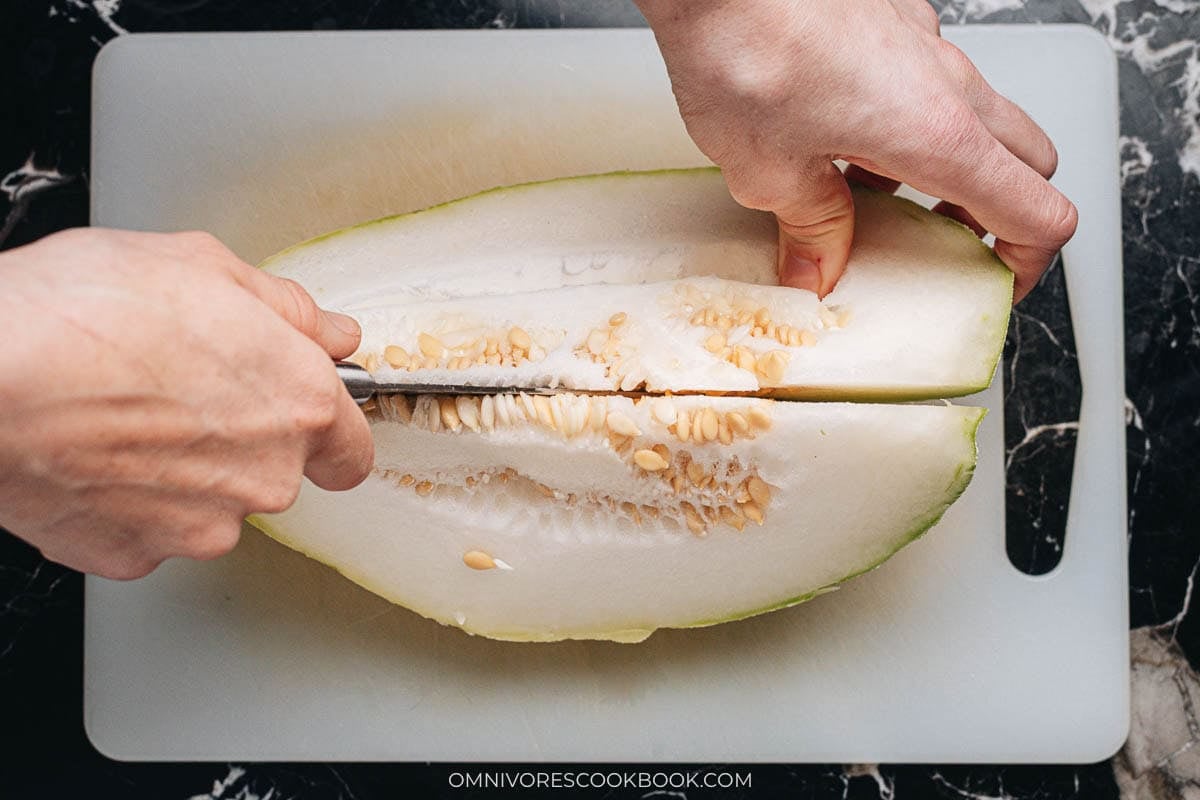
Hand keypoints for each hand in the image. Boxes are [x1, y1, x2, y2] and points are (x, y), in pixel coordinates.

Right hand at [0, 229, 373, 578]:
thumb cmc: (82, 314)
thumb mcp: (203, 267)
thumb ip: (287, 309)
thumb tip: (332, 333)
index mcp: (299, 405)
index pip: (351, 449)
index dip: (327, 431)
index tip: (304, 420)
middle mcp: (264, 477)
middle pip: (275, 473)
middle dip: (240, 440)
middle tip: (179, 391)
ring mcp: (200, 525)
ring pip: (211, 504)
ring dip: (183, 472)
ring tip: (122, 416)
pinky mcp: (134, 554)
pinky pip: (147, 529)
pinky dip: (128, 500)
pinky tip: (93, 453)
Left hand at [636, 0, 1077, 300]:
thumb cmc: (745, 48)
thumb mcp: (769, 172)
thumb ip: (809, 227)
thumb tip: (818, 270)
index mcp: (938, 136)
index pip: (1038, 211)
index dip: (1028, 263)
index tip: (993, 286)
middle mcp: (948, 84)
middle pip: (1027, 161)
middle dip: (999, 213)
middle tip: (946, 249)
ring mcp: (925, 46)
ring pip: (980, 118)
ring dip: (950, 167)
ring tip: (878, 202)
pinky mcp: (893, 21)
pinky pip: (930, 83)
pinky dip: (910, 123)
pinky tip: (841, 141)